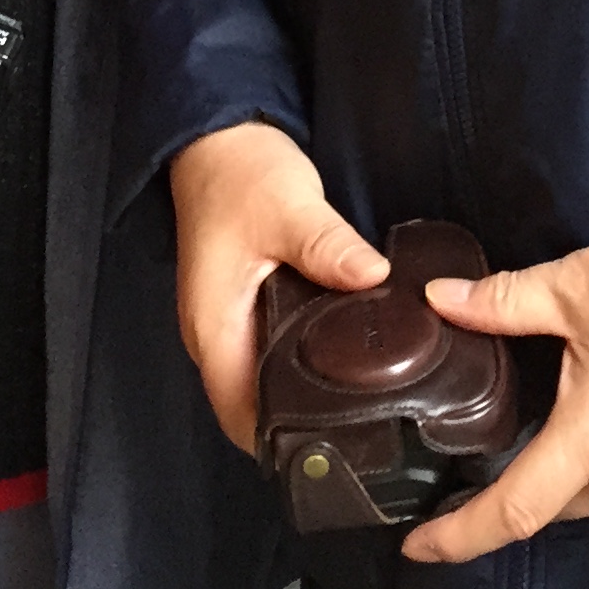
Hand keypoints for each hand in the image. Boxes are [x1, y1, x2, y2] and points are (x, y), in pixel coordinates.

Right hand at [168, 121, 388, 448]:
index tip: (336, 453)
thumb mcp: (288, 206)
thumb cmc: (239, 173)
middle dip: (302, 425)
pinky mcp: (246, 303)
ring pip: (265, 380)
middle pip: (254, 406)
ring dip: (303, 393)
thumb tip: (375, 279)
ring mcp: (228, 321)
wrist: (216, 135)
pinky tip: (347, 353)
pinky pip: (273, 350)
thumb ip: (328, 246)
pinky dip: (303, 361)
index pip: (241, 416)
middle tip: (368, 429)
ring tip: (368, 399)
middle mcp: (215, 335)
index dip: (282, 444)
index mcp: (212, 327)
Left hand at [399, 221, 588, 565]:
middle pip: (557, 502)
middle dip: (519, 486)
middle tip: (487, 449)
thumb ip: (504, 303)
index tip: (417, 545)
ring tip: (563, 409)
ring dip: (575, 464)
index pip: (511, 510)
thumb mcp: (580, 284)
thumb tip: (441, 302)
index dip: (457, 535)